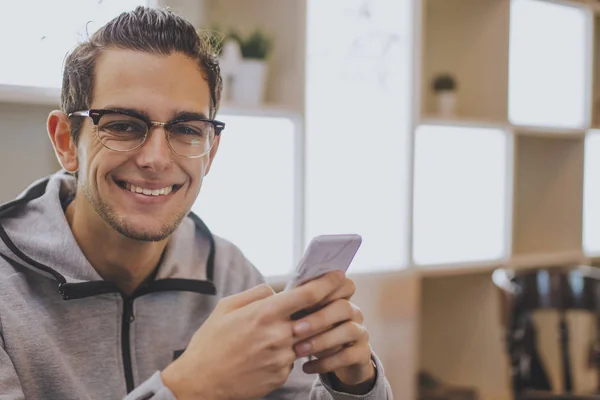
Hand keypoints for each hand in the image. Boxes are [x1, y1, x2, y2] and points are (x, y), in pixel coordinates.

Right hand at [161, 272, 346, 399]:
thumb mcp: (226, 307)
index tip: (339, 275)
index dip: (328, 283)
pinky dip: (286, 352)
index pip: (308, 295)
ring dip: (300, 334)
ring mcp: (281, 358)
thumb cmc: (210, 342)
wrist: (200, 383)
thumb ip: (256, 295)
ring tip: (277, 333)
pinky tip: (265, 353)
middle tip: (323, 302)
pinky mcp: (280, 376)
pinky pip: (292, 358)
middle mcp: (277, 336)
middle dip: (322, 309)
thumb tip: (276, 291)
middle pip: (314, 317)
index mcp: (264, 314)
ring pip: (304, 339)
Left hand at [291, 276, 374, 388]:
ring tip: (298, 351)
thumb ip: (295, 304)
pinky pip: (349, 355)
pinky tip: (306, 367)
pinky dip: (326, 362)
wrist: (331, 361)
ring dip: (322, 340)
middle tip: (295, 330)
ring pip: (348, 330)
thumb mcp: (303, 317)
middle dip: (319, 318)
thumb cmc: (310, 332)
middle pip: (343, 307)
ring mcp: (360, 332)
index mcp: (339, 297)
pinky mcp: (362, 353)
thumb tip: (272, 294)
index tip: (301, 300)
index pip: (342, 284)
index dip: (325, 289)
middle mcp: (353, 311)